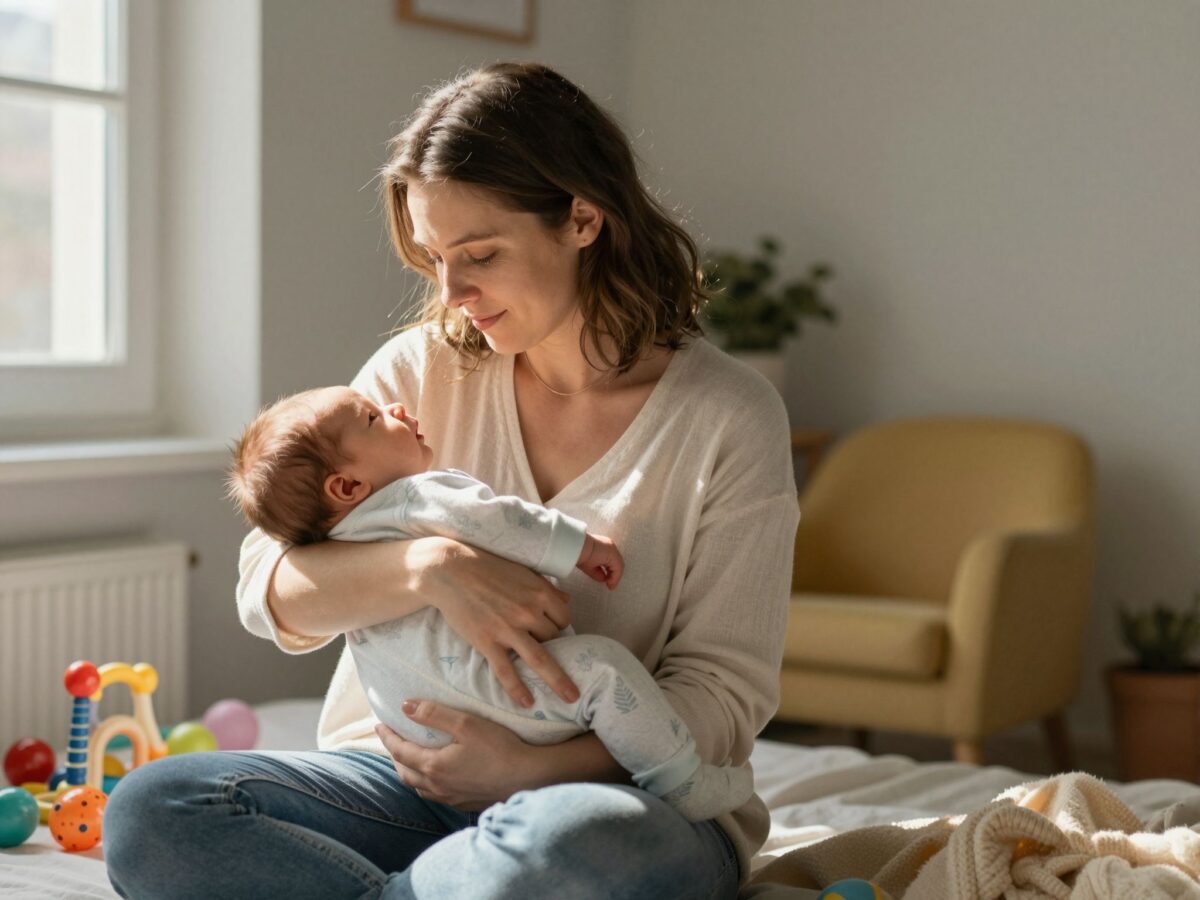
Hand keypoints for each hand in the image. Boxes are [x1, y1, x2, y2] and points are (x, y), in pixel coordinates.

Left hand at [375, 701, 535, 810]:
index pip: (400, 751)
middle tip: (392, 740)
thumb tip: (405, 707)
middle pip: (405, 772)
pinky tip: (437, 777)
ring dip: (409, 772)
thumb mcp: (466, 723)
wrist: (527, 777)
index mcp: (434, 766)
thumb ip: (434, 714)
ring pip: (419, 787)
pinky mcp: (465, 803)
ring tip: (410, 758)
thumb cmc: (499, 747)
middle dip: (394, 756)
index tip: (379, 725)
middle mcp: (437, 786)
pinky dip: (426, 784)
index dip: (388, 737)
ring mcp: (451, 798)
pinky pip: (435, 795)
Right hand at [416, 537, 578, 706]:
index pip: (564, 618)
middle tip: (568, 668)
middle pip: (554, 639)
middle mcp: (528, 612)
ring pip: (540, 660)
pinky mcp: (487, 641)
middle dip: (558, 650)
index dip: (561, 626)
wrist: (450, 570)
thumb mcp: (522, 571)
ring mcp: (508, 629)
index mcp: (540, 592)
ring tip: (571, 698)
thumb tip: (566, 600)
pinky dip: (518, 689)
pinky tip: (528, 703)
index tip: (554, 632)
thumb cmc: (487, 567)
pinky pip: (506, 671)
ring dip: (558, 681)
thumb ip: (545, 587)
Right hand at [577, 534, 622, 589]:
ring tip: (611, 585)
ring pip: (618, 565)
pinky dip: (615, 577)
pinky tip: (610, 583)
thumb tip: (604, 579)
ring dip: (615, 577)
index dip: (609, 571)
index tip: (606, 579)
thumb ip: (598, 572)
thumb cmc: (578, 554)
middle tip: (610, 585)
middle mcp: (609, 545)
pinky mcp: (612, 553)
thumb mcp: (589, 566)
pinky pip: (618, 567)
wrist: (575, 546)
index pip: (609, 560)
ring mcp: (611, 548)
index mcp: (602, 546)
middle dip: (613, 575)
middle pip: (616, 563)